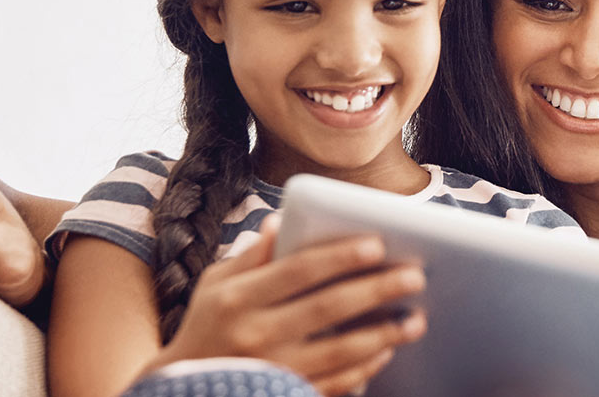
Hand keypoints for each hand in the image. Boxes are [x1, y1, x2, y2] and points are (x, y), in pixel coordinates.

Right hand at [153, 217, 427, 395]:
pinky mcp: (284, 395)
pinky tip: (387, 352)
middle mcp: (254, 334)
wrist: (183, 387)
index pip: (297, 270)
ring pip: (339, 352)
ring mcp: (272, 370)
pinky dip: (364, 369)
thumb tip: (283, 220)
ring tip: (416, 319)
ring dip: (382, 334)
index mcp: (237, 298)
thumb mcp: (215, 284)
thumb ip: (252, 255)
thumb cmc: (207, 325)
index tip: (378, 244)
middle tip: (415, 276)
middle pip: (327, 308)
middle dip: (375, 290)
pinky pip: (334, 383)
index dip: (339, 257)